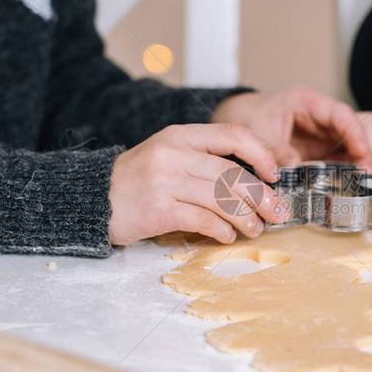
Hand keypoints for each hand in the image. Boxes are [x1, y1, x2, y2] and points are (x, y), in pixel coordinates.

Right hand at [108, 124, 287, 245]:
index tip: (274, 173)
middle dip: (261, 195)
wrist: (93, 198)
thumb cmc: (138, 180)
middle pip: (232, 173)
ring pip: (221, 198)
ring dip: (245, 217)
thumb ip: (205, 160)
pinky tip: (228, 236)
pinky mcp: (158, 209)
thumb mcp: (169, 155)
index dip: (260, 153)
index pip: (232, 134)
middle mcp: (173, 154)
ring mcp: (164, 181)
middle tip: (278, 212)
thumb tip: (254, 182)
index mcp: (180, 135)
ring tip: (255, 228)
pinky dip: (221, 230)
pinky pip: (202, 220)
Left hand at [211, 86, 371, 170]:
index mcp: (309, 103)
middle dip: (366, 149)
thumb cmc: (252, 118)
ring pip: (359, 145)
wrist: (243, 121)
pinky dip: (348, 174)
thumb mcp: (258, 132)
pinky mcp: (325, 153)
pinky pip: (346, 162)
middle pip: (362, 126)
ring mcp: (327, 136)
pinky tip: (343, 187)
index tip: (362, 152)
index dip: (355, 132)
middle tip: (363, 174)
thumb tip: (294, 168)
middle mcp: (324, 118)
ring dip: (360, 165)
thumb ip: (275, 149)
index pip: (341, 113)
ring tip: (355, 184)